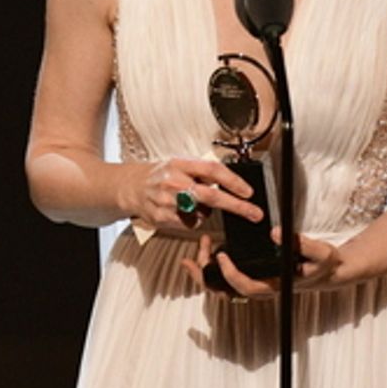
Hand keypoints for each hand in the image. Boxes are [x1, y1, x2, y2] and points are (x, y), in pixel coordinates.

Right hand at [123, 157, 262, 231]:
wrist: (132, 187)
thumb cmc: (160, 174)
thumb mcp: (180, 164)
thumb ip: (202, 171)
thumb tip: (230, 182)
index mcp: (180, 164)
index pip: (212, 170)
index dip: (233, 181)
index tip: (247, 192)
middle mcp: (173, 182)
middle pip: (211, 196)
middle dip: (236, 206)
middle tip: (253, 213)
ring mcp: (167, 202)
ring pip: (202, 213)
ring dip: (206, 211)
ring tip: (192, 202)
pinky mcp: (163, 218)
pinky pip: (190, 223)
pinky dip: (193, 219)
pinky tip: (182, 210)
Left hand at [181, 228, 353, 297]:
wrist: (327, 271)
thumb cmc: (322, 264)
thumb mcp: (320, 252)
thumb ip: (300, 243)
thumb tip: (275, 233)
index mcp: (275, 285)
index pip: (247, 287)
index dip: (231, 275)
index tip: (221, 256)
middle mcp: (262, 287)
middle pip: (227, 291)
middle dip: (205, 277)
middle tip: (190, 260)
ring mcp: (256, 283)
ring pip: (224, 286)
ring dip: (207, 270)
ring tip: (198, 248)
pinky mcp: (254, 275)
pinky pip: (228, 277)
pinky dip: (214, 266)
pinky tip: (209, 249)